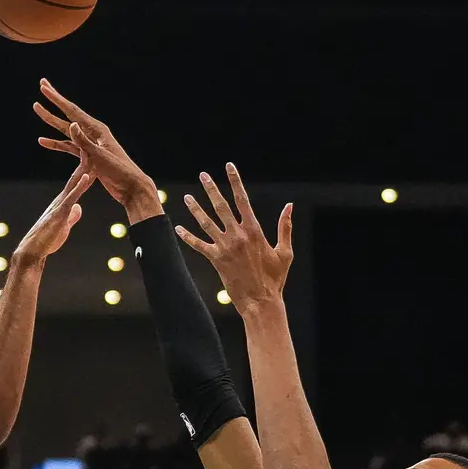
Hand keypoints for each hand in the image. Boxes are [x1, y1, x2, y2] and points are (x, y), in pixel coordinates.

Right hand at [13, 161, 91, 264]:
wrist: (33, 250)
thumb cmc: (47, 240)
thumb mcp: (64, 226)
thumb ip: (71, 216)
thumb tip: (78, 209)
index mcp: (64, 201)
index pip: (77, 181)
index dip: (87, 168)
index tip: (96, 156)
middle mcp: (62, 198)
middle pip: (76, 176)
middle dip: (86, 160)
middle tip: (94, 144)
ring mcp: (61, 204)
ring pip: (74, 181)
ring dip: (84, 166)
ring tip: (91, 151)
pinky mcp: (60, 213)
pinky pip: (72, 197)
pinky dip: (80, 186)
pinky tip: (87, 176)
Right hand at [33, 79, 161, 222]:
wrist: (130, 186)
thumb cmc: (118, 170)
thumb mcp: (99, 156)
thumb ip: (84, 141)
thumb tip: (71, 124)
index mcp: (96, 129)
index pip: (72, 110)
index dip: (56, 98)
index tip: (44, 87)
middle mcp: (92, 132)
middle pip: (68, 114)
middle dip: (53, 101)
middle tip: (42, 86)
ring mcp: (89, 144)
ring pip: (65, 130)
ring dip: (51, 121)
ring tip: (37, 109)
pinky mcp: (87, 156)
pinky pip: (68, 147)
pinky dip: (55, 144)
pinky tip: (42, 141)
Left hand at [175, 164, 293, 311]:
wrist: (261, 302)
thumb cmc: (275, 279)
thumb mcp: (285, 252)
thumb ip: (285, 227)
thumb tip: (289, 206)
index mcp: (255, 230)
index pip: (243, 199)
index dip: (235, 181)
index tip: (229, 166)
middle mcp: (238, 236)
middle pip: (221, 206)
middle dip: (211, 189)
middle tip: (203, 175)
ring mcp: (225, 248)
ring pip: (206, 223)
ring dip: (195, 209)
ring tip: (186, 196)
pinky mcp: (216, 260)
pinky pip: (199, 245)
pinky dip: (187, 237)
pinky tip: (177, 228)